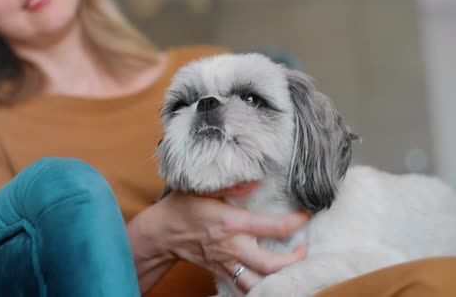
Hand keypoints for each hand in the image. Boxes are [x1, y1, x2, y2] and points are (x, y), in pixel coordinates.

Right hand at [127, 190, 308, 293]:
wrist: (162, 232)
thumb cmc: (182, 207)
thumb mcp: (202, 188)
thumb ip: (231, 184)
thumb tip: (256, 180)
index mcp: (232, 223)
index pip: (274, 227)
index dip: (296, 222)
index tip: (305, 215)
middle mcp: (233, 246)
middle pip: (272, 264)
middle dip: (294, 260)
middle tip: (303, 249)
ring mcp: (227, 262)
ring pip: (259, 282)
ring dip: (278, 279)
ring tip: (292, 269)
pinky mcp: (222, 271)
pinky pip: (243, 287)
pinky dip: (259, 288)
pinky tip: (270, 281)